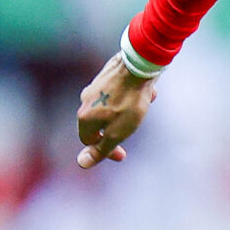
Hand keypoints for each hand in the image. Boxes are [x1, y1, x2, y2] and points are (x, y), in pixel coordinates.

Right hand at [75, 52, 157, 167]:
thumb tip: (82, 163)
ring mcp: (96, 86)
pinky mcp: (107, 75)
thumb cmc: (129, 102)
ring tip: (145, 107)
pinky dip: (132, 97)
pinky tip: (148, 93)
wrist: (139, 65)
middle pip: (100, 123)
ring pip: (112, 107)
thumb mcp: (117, 132)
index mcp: (84, 116)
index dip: (105, 151)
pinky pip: (119, 93)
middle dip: (119, 129)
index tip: (122, 155)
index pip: (89, 140)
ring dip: (129, 111)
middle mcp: (85, 100)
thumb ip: (101, 148)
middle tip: (135, 128)